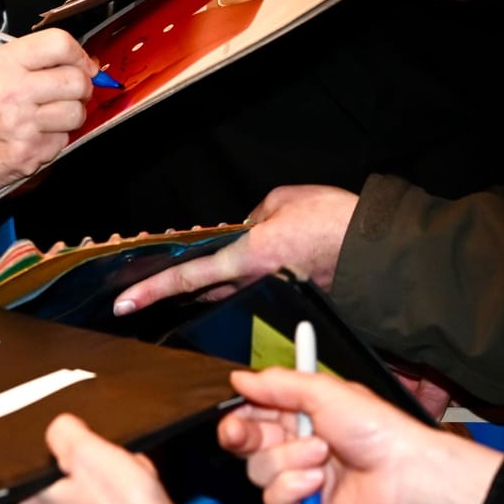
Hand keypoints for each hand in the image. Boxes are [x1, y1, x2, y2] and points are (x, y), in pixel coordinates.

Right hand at [0, 29, 95, 229]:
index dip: (79, 55)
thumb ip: (34, 61)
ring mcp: (23, 123)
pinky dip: (56, 139)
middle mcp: (13, 90)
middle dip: (81, 88)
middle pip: (77, 80)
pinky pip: (65, 139)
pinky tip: (35, 135)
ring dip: (71, 116)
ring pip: (77, 112)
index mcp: (3, 63)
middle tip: (70, 92)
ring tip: (50, 116)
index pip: (60, 44)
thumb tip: (83, 62)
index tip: (82, 64)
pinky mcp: (31, 151)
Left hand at [16, 413, 188, 503]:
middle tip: (103, 459)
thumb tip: (60, 428)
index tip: (69, 445)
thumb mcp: (87, 451)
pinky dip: (122, 500)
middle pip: (59, 481)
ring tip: (125, 475)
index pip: (23, 472)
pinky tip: (138, 493)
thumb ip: (63, 433)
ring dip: (107, 480)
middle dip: (85, 465)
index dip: (47, 452)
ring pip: (87, 494)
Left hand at [112, 185, 358, 315]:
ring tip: (180, 281)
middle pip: (202, 291)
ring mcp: (272, 295)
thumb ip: (254, 215)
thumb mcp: (283, 199)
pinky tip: (237, 272)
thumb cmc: (334, 220)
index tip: (123, 304)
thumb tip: (244, 228)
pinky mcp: (289, 297)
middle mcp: (254, 283)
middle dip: (174, 291)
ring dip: (207, 287)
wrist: (381, 251)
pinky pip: (254, 292)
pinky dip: (240, 284)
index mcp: (247, 258)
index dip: (152, 290)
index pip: (188, 277)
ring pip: (227, 294)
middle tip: (141, 293)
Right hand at [218, 368, 502, 503]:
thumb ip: (278, 385)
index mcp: (298, 414)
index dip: (237, 416)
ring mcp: (298, 477)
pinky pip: (275, 500)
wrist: (403, 472)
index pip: (252, 414)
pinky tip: (318, 482)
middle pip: (245, 444)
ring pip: (259, 471)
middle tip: (242, 436)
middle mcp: (294, 445)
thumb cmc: (374, 427)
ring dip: (288, 460)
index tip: (233, 418)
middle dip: (243, 438)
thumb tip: (239, 378)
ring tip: (322, 454)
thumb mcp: (325, 392)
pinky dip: (293, 488)